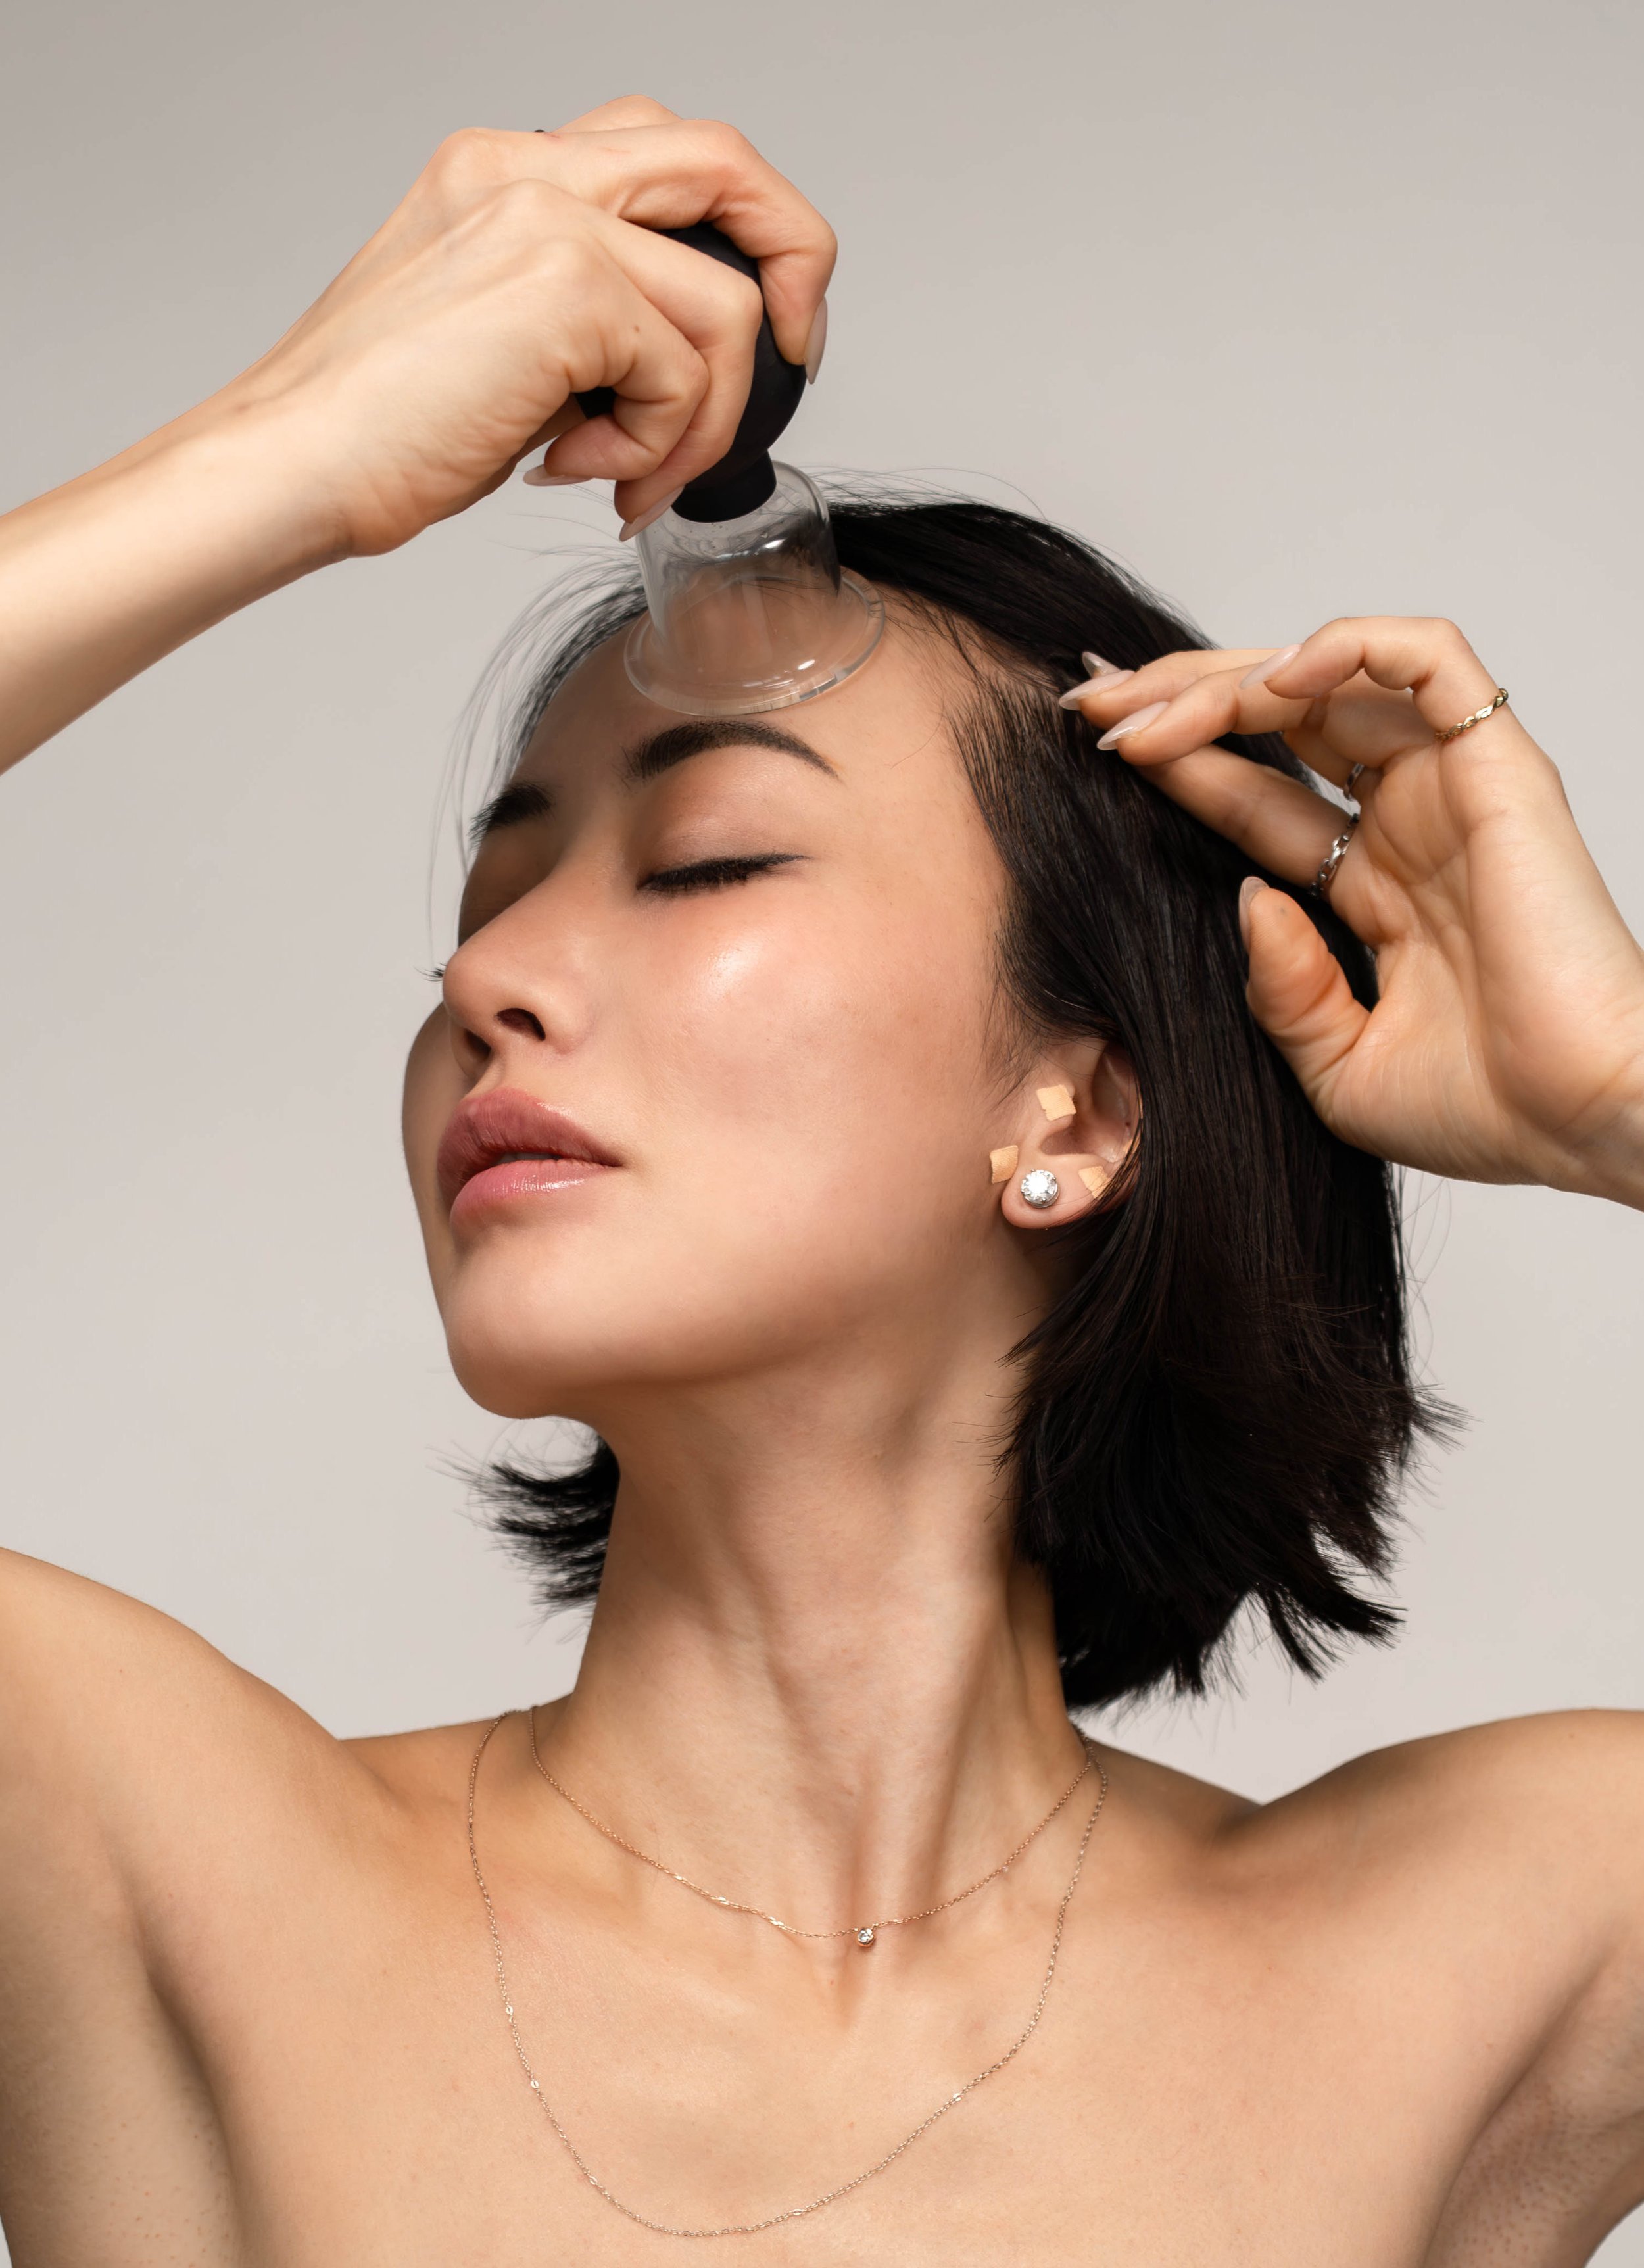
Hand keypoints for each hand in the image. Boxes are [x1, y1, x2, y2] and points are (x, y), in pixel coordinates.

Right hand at [208, 97, 833, 555]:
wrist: (294, 465)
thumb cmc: (379, 430)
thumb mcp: (502, 343)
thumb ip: (589, 320)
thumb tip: (679, 369)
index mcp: (505, 168)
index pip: (670, 152)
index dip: (748, 229)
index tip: (767, 329)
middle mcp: (527, 167)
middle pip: (729, 166)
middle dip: (794, 272)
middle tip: (790, 367)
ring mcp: (547, 216)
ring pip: (725, 307)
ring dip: (698, 420)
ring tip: (622, 475)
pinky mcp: (566, 287)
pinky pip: (683, 374)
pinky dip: (654, 448)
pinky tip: (575, 472)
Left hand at [1064, 620, 1643, 1206]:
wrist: (1584, 1123)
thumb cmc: (1489, 1109)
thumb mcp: (1335, 1067)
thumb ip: (1279, 984)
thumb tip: (1243, 895)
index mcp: (1371, 886)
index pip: (1254, 793)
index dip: (1175, 758)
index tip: (1090, 742)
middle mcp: (1407, 823)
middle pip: (1279, 720)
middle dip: (1178, 699)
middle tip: (1091, 709)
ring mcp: (1451, 788)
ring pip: (1333, 674)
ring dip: (1230, 677)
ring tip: (1148, 715)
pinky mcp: (1498, 766)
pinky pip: (1428, 657)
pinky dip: (1346, 645)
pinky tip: (1270, 684)